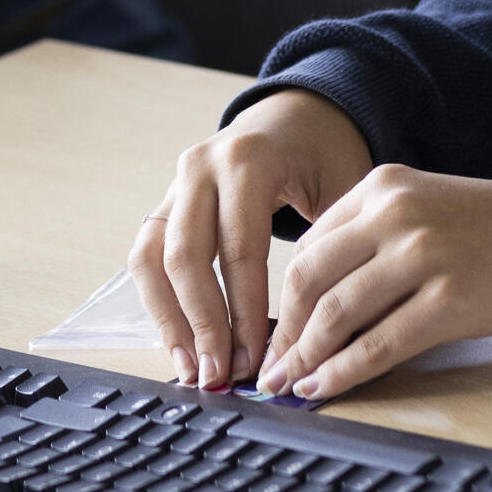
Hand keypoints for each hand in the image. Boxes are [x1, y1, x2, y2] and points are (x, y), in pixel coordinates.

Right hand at [131, 90, 371, 389]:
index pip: (239, 248)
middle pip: (186, 255)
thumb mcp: (345, 189)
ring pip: (151, 258)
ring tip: (191, 368)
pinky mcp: (164, 203)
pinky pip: (145, 256)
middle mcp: (201, 166)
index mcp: (248, 159)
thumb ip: (331, 251)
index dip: (245, 312)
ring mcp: (175, 183)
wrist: (297, 116)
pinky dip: (158, 303)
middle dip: (202, 324)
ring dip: (169, 319)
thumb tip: (324, 337)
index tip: (256, 362)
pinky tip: (179, 343)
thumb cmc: (326, 155)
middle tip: (220, 375)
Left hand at [253, 165, 491, 402]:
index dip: (281, 298)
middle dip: (284, 331)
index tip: (271, 333)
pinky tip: (323, 388)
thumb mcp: (419, 209)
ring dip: (306, 357)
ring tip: (291, 383)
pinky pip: (378, 346)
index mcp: (381, 186)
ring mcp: (422, 257)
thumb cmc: (484, 230)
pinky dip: (342, 373)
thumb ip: (366, 240)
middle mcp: (395, 215)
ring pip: (336, 314)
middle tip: (271, 366)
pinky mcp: (448, 301)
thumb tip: (308, 307)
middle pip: (309, 278)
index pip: (308, 245)